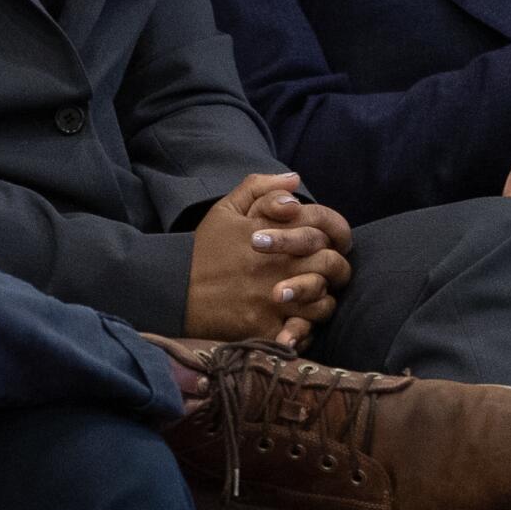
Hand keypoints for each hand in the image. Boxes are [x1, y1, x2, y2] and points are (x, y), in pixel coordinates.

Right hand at [186, 173, 352, 349]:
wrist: (175, 290)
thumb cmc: (205, 249)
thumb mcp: (225, 209)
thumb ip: (260, 188)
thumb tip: (295, 179)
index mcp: (270, 232)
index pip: (324, 226)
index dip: (335, 232)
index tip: (327, 240)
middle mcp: (275, 264)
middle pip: (332, 264)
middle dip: (335, 266)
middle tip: (326, 270)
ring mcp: (272, 298)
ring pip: (325, 300)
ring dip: (323, 297)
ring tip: (312, 294)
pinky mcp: (266, 327)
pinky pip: (305, 330)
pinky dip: (307, 326)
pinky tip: (299, 318)